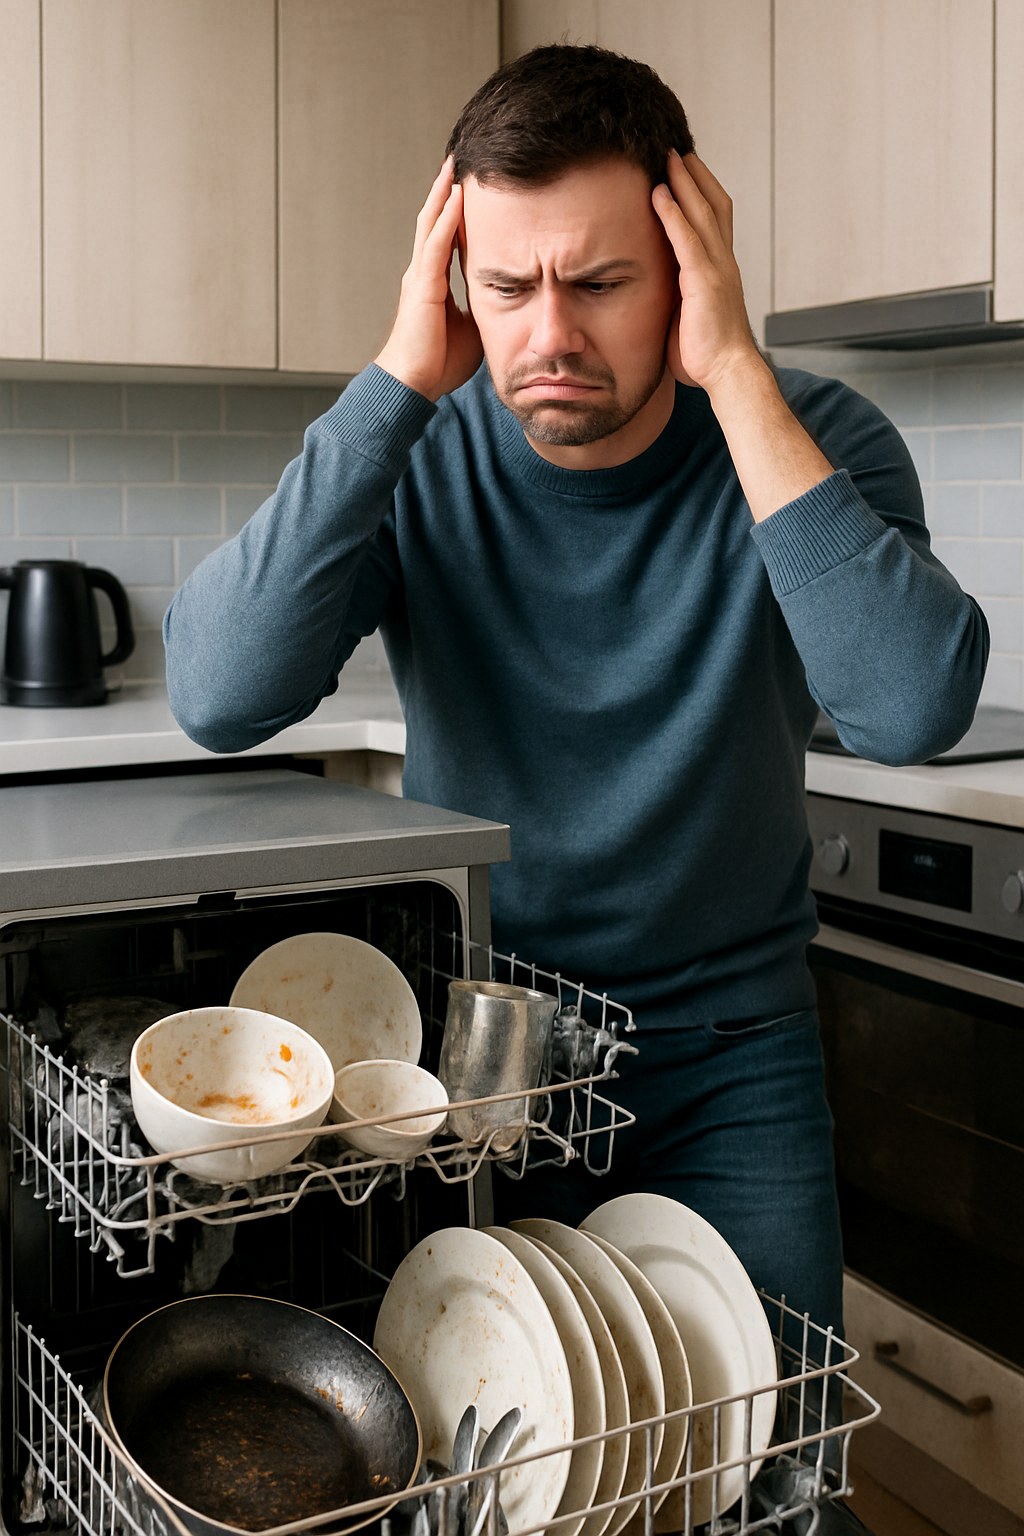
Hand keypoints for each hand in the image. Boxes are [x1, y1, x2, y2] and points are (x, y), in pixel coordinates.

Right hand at [375, 157, 482, 401]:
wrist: (413, 384)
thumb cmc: (437, 363)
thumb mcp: (471, 329)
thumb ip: (484, 308)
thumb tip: (509, 302)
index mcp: (433, 283)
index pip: (446, 238)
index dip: (456, 213)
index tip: (468, 189)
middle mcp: (423, 274)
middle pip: (434, 221)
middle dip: (446, 192)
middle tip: (458, 162)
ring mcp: (420, 277)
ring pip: (431, 224)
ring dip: (443, 194)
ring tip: (454, 166)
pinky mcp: (422, 286)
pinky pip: (436, 244)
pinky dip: (446, 219)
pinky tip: (455, 197)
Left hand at [652, 151, 761, 395]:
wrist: (728, 375)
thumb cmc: (707, 356)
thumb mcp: (688, 317)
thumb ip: (678, 297)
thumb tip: (659, 294)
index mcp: (721, 271)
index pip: (716, 220)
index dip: (702, 192)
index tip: (686, 171)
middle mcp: (724, 262)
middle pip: (714, 204)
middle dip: (696, 174)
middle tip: (677, 148)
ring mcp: (717, 269)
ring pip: (702, 212)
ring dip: (684, 181)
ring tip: (667, 155)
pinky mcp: (704, 281)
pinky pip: (686, 238)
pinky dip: (672, 212)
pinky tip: (658, 192)